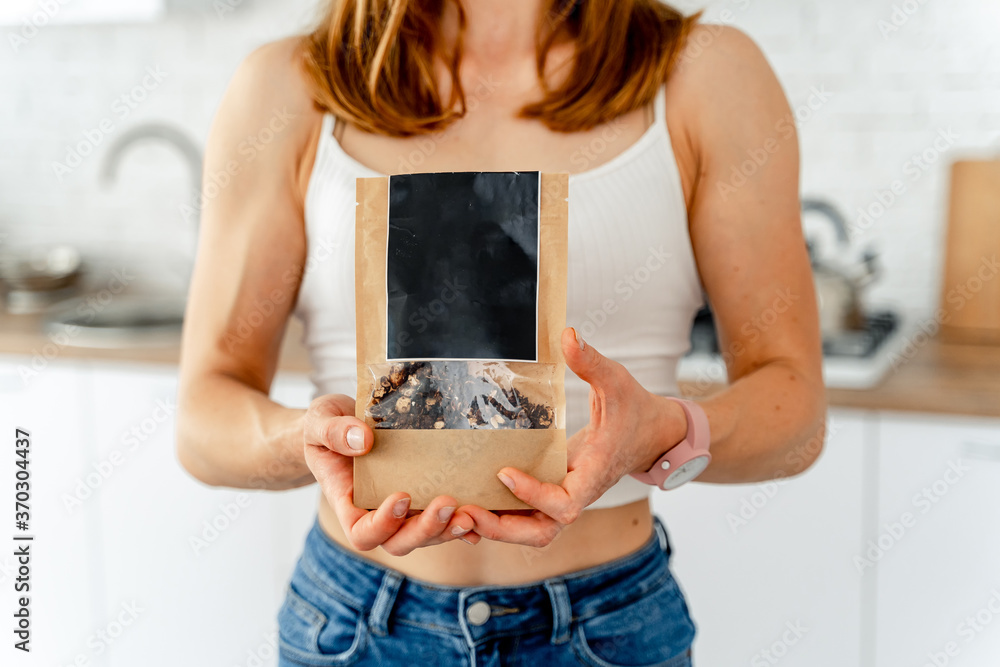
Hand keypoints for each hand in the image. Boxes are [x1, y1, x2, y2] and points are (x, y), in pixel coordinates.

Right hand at [302, 394, 480, 554]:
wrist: (339, 422)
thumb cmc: (324, 425)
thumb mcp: (319, 421)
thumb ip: (333, 432)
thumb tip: (362, 441)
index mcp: (347, 501)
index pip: (362, 532)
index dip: (383, 524)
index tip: (401, 496)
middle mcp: (375, 512)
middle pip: (399, 542)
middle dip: (425, 530)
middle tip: (448, 505)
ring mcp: (400, 509)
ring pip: (425, 535)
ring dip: (448, 529)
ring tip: (471, 513)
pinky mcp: (420, 497)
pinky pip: (441, 520)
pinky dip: (460, 522)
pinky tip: (482, 515)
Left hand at [460, 328, 686, 545]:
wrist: (651, 434)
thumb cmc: (634, 409)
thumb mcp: (616, 381)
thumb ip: (591, 362)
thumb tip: (568, 335)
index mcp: (594, 474)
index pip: (564, 504)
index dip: (534, 494)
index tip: (504, 472)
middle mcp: (578, 493)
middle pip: (542, 532)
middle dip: (504, 528)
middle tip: (467, 511)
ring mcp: (566, 498)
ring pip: (533, 531)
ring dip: (497, 528)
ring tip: (460, 514)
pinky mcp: (555, 494)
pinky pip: (528, 518)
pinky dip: (501, 519)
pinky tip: (472, 508)